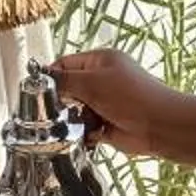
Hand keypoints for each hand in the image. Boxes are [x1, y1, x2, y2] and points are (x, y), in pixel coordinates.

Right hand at [53, 50, 178, 160]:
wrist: (159, 126)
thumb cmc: (130, 97)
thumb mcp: (92, 82)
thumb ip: (63, 80)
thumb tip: (41, 78)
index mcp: (100, 61)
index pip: (65, 64)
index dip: (51, 76)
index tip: (37, 91)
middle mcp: (102, 80)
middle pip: (68, 88)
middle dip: (61, 100)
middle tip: (55, 110)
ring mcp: (104, 102)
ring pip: (74, 110)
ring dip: (72, 118)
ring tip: (73, 123)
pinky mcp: (106, 124)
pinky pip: (84, 127)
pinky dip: (82, 132)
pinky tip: (85, 134)